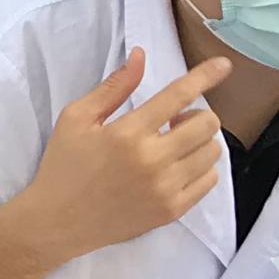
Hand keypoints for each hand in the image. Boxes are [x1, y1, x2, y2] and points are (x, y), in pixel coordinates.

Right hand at [19, 50, 235, 263]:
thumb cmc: (63, 166)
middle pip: (207, 123)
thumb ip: (113, 87)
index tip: (223, 65)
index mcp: (128, 133)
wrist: (56, 223)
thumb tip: (141, 56)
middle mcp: (152, 160)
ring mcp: (165, 189)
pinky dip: (201, 168)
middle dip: (196, 115)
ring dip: (199, 142)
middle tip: (173, 122)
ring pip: (212, 151)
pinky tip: (178, 167)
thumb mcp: (76, 118)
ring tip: (173, 146)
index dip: (205, 75)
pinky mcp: (171, 211)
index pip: (179, 95)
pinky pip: (209, 181)